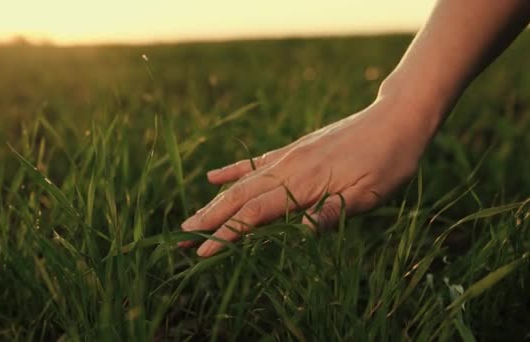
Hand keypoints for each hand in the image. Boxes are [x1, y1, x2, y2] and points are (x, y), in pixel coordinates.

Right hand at [180, 96, 436, 256]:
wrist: (395, 120)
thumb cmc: (387, 162)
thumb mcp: (370, 194)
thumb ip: (332, 212)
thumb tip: (303, 234)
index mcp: (305, 183)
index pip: (256, 213)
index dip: (228, 233)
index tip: (202, 251)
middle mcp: (289, 167)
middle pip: (240, 197)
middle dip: (210, 219)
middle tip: (182, 237)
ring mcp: (289, 156)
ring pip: (243, 182)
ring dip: (216, 201)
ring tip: (193, 217)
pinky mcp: (294, 150)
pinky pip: (256, 162)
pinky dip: (233, 171)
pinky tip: (215, 176)